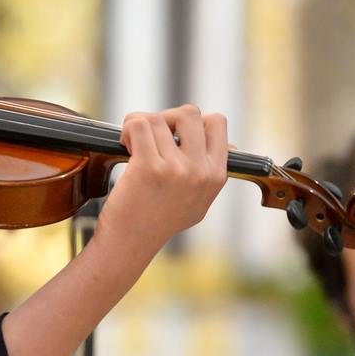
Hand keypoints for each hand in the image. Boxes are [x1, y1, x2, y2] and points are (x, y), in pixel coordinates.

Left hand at [99, 104, 227, 253]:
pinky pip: (138, 125)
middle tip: (152, 136)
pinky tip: (125, 145)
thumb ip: (211, 172)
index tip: (175, 136)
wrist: (131, 243)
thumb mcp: (199, 200)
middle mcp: (200, 171)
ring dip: (140, 126)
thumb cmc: (159, 221)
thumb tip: (229, 145)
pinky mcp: (149, 167)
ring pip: (157, 119)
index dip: (192, 122)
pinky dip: (128, 129)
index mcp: (216, 176)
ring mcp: (176, 169)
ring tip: (133, 145)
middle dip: (166, 118)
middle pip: (189, 112)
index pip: (217, 123)